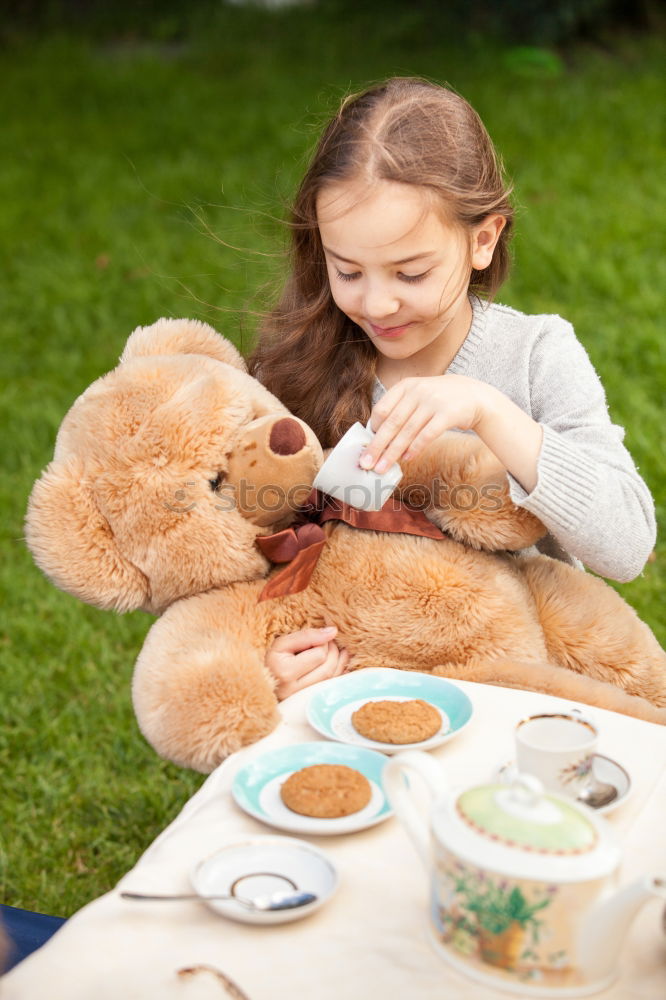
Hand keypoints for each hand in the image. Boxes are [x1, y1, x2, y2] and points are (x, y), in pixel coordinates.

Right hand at [265, 625, 348, 700]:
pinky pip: (332, 686)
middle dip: (333, 651)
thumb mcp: (282, 644)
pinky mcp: (311, 702)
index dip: (323, 642)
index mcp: (286, 672)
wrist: (265, 683)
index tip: (318, 637)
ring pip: (332, 678)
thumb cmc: (273, 661)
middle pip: (328, 668)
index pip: (319, 655)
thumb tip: (333, 631)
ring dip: (339, 660)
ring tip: (333, 649)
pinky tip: (340, 660)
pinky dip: (340, 671)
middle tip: (328, 642)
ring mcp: (304, 699)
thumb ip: (306, 636)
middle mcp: (295, 689)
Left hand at [361, 375, 486, 473]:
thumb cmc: (439, 401)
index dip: (372, 430)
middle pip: (391, 423)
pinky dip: (415, 448)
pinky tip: (407, 459)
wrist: (474, 396)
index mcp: (405, 386)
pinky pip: (427, 435)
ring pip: (407, 432)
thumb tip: (376, 436)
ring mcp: (433, 402)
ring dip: (393, 452)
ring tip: (382, 468)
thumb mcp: (418, 395)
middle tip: (366, 463)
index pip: (381, 409)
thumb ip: (399, 410)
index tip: (366, 447)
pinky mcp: (447, 414)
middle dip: (377, 446)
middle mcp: (417, 391)